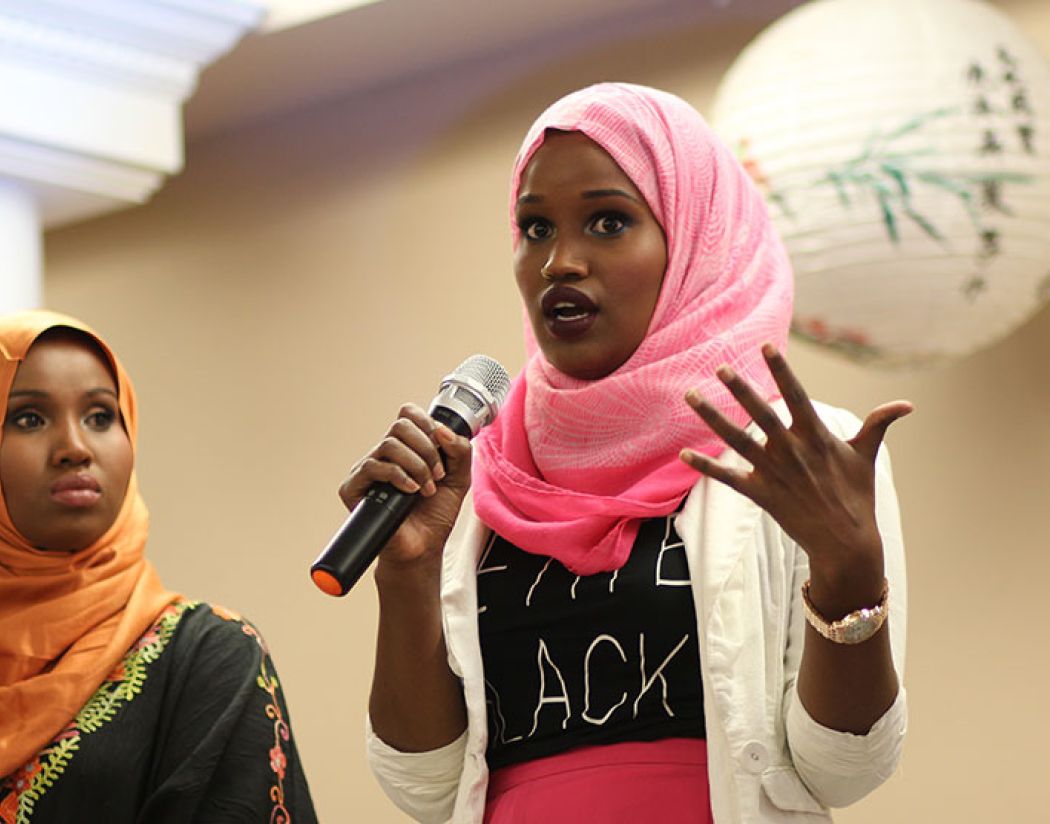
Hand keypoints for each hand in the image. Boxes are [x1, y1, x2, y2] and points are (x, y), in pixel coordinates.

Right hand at [338, 403, 471, 570]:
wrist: (423, 547)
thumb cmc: (435, 514)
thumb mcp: (459, 478)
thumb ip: (460, 450)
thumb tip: (442, 430)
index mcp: (407, 447)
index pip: (408, 415)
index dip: (427, 423)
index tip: (442, 446)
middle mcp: (385, 454)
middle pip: (400, 425)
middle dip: (427, 449)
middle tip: (437, 474)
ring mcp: (368, 469)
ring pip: (389, 445)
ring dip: (416, 465)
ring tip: (426, 488)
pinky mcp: (354, 487)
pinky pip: (373, 466)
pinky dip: (398, 476)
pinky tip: (410, 491)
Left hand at [679, 344, 911, 613]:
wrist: (845, 543)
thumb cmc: (857, 496)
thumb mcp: (866, 456)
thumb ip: (878, 424)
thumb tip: (907, 404)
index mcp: (816, 436)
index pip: (796, 395)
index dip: (781, 370)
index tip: (765, 346)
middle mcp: (792, 450)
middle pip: (761, 413)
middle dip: (739, 388)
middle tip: (718, 366)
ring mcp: (774, 472)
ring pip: (737, 440)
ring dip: (712, 417)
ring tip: (690, 395)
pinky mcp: (760, 494)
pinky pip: (727, 477)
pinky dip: (705, 466)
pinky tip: (683, 453)